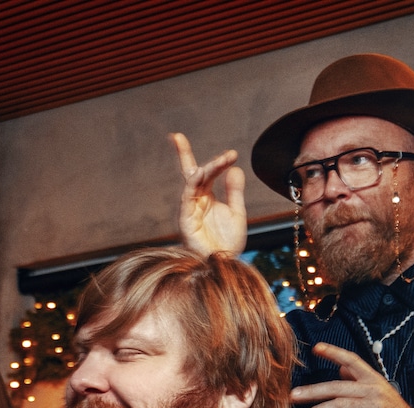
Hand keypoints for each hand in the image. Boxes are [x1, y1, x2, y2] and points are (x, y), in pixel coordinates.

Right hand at [173, 132, 247, 256]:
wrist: (224, 265)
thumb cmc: (228, 243)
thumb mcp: (237, 213)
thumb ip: (235, 191)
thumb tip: (235, 168)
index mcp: (206, 197)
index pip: (203, 173)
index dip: (208, 160)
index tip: (228, 152)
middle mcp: (195, 201)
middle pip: (189, 172)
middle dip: (181, 153)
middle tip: (176, 136)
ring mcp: (189, 210)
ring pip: (191, 182)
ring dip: (205, 169)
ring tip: (222, 160)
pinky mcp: (185, 220)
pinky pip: (187, 197)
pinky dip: (195, 184)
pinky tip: (205, 173)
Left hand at [291, 343, 413, 407]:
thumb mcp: (379, 394)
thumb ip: (358, 381)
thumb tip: (339, 367)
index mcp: (373, 380)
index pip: (352, 361)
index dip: (334, 353)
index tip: (316, 348)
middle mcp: (373, 390)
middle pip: (336, 387)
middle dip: (312, 391)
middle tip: (292, 397)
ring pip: (338, 407)